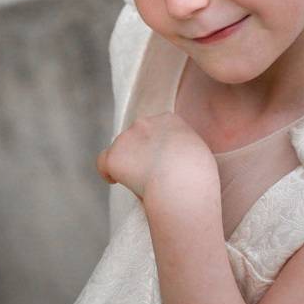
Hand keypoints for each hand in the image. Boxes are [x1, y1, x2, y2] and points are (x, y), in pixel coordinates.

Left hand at [97, 112, 214, 201]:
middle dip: (141, 152)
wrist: (183, 185)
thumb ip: (183, 147)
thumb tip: (173, 160)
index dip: (155, 144)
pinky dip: (108, 172)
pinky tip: (114, 182)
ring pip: (122, 150)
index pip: (155, 128)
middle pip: (137, 136)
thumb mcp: (199, 151)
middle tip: (150, 173)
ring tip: (142, 183)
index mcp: (169, 119)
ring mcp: (127, 138)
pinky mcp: (114, 156)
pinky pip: (103, 162)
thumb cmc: (198, 176)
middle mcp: (145, 123)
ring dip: (128, 163)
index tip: (160, 160)